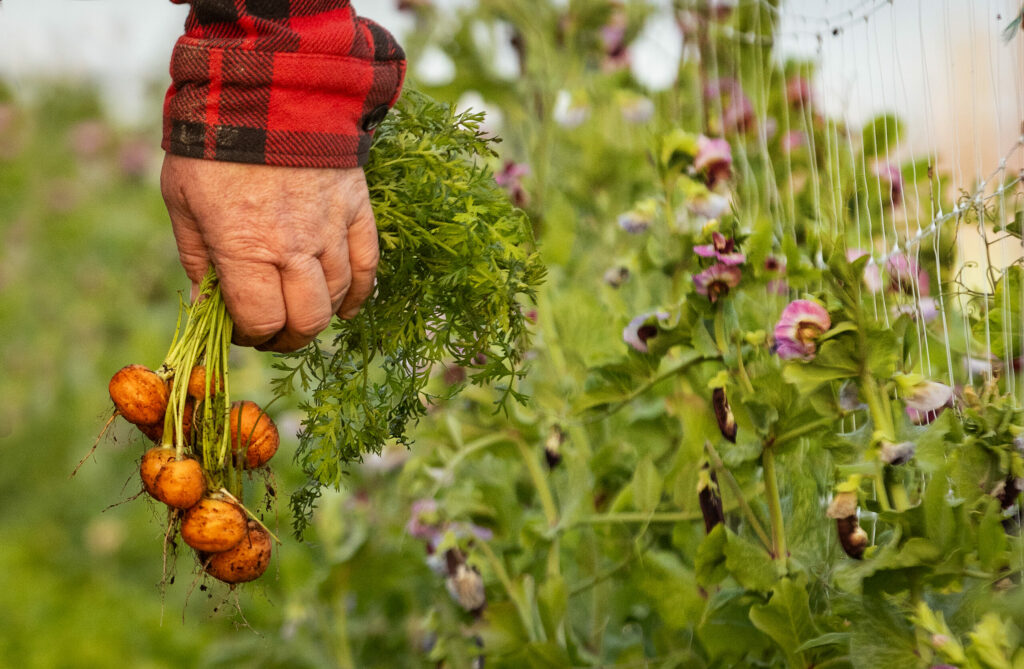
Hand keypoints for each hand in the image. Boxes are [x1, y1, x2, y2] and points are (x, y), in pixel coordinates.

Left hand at [160, 154, 378, 352]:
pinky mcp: (357, 210)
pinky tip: (346, 304)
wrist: (269, 87)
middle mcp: (294, 247)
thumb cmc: (215, 145)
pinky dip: (359, 293)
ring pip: (339, 297)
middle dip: (289, 336)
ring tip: (302, 309)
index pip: (262, 321)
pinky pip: (368, 266)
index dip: (250, 336)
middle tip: (275, 331)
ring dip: (320, 313)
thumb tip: (206, 306)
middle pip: (307, 320)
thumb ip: (197, 259)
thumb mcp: (183, 200)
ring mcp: (331, 229)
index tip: (241, 329)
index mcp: (246, 247)